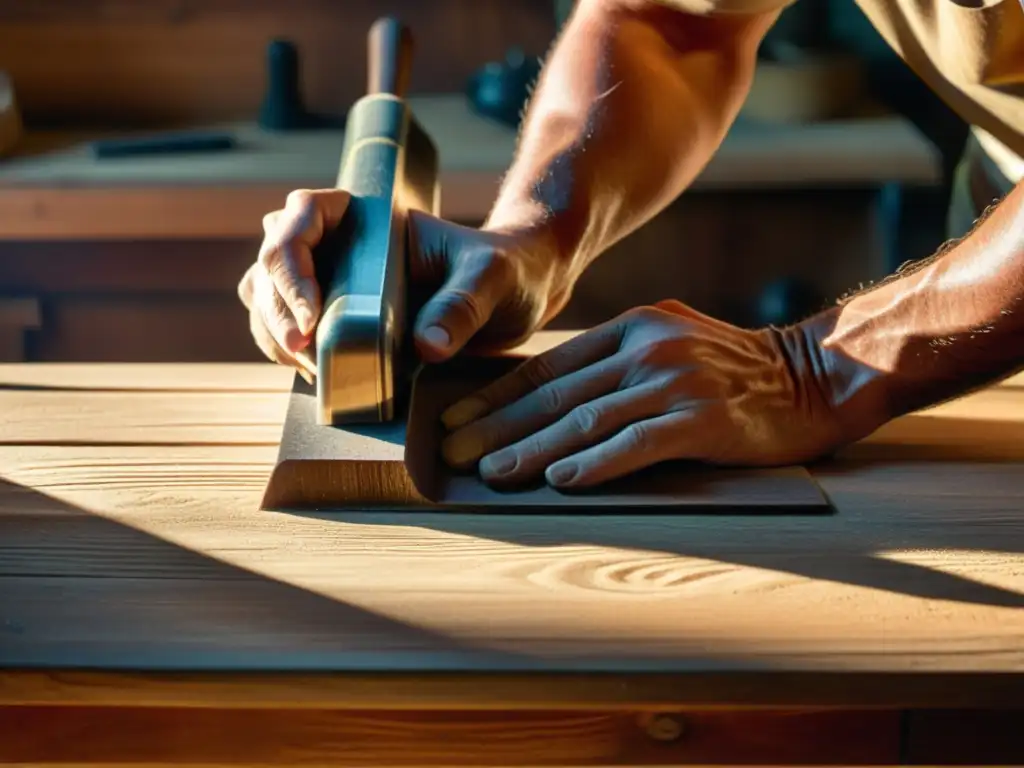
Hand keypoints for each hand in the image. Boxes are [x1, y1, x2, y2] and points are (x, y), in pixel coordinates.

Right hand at [238, 189, 571, 378]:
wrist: (518, 295)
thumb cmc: (507, 269)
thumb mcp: (493, 279)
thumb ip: (463, 304)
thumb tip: (427, 346)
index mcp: (368, 218)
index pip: (303, 215)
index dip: (293, 262)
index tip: (315, 313)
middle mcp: (342, 246)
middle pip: (273, 262)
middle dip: (277, 306)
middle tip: (305, 350)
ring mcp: (335, 284)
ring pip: (269, 298)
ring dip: (274, 332)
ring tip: (311, 368)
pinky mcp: (341, 323)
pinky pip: (292, 334)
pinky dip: (290, 355)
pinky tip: (317, 377)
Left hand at [440, 299, 861, 488]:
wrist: (813, 378)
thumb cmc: (734, 370)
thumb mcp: (671, 342)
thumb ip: (617, 361)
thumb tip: (553, 397)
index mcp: (632, 328)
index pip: (550, 366)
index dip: (498, 395)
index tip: (458, 419)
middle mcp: (647, 348)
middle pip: (557, 394)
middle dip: (499, 426)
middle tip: (455, 452)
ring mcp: (674, 382)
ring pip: (586, 420)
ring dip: (533, 449)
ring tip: (493, 473)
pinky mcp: (701, 420)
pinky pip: (634, 445)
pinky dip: (593, 464)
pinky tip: (560, 480)